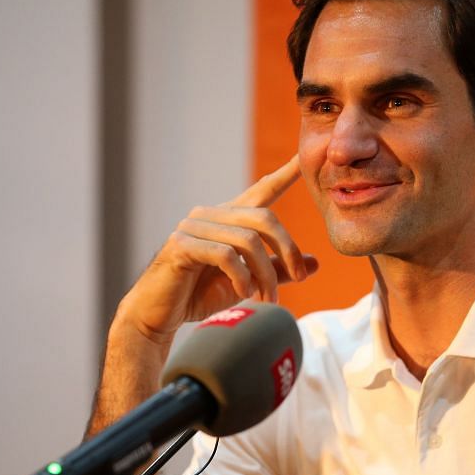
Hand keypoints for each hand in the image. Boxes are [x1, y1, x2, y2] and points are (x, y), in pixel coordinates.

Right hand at [119, 155, 317, 343]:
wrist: (158, 314)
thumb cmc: (200, 294)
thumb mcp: (248, 281)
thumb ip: (278, 270)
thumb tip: (315, 263)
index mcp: (228, 218)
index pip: (262, 191)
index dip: (284, 175)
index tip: (303, 160)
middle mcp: (211, 215)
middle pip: (264, 218)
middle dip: (287, 250)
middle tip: (300, 279)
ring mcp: (193, 227)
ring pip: (248, 241)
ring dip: (266, 274)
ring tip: (268, 299)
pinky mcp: (181, 245)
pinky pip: (225, 255)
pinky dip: (242, 277)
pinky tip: (245, 293)